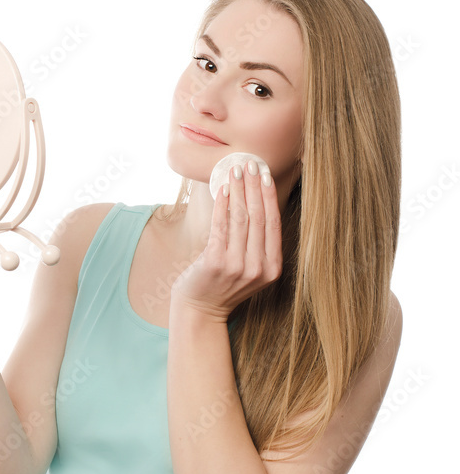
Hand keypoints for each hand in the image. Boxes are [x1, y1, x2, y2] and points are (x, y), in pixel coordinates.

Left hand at [170, 160, 282, 323]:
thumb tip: (257, 202)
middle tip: (250, 164)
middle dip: (254, 187)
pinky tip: (223, 189)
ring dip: (238, 191)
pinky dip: (222, 205)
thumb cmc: (222, 284)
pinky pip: (221, 226)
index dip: (270, 197)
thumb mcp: (249, 267)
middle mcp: (259, 267)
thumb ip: (257, 244)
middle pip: (259, 217)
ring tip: (235, 171)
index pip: (274, 224)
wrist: (200, 309)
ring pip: (242, 219)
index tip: (265, 175)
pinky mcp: (217, 262)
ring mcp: (238, 266)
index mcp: (273, 267)